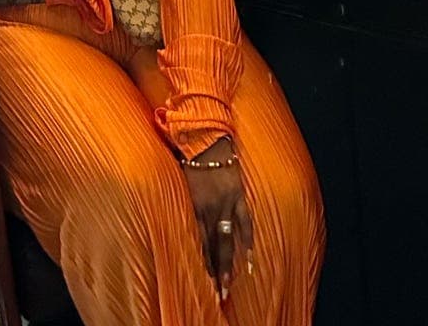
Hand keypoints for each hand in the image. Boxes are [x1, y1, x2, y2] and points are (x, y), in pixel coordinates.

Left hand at [183, 139, 253, 299]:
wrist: (205, 134)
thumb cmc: (187, 155)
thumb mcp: (178, 179)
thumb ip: (180, 200)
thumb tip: (177, 217)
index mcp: (194, 205)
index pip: (198, 241)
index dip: (202, 262)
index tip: (204, 280)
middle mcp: (210, 208)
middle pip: (213, 246)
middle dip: (216, 270)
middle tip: (219, 294)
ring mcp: (226, 202)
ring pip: (228, 240)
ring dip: (229, 263)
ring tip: (230, 284)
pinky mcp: (238, 194)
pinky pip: (245, 221)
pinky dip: (248, 240)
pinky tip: (250, 257)